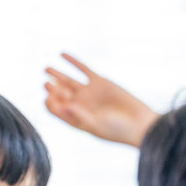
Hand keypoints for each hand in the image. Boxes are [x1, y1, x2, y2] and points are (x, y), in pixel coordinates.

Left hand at [42, 54, 158, 146]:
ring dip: (57, 74)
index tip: (48, 98)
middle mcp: (79, 105)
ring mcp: (89, 93)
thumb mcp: (96, 125)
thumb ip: (79, 115)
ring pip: (68, 81)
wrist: (139, 123)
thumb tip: (64, 106)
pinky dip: (73, 62)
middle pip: (60, 94)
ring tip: (46, 68)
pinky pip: (83, 69)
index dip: (50, 103)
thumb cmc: (117, 130)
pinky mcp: (100, 82)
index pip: (56, 109)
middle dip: (52, 88)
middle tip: (46, 83)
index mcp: (75, 118)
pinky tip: (62, 54)